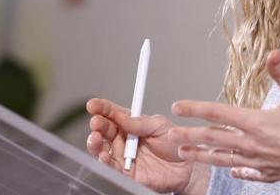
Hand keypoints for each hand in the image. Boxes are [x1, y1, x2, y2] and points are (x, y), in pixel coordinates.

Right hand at [85, 98, 203, 193]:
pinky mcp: (126, 173)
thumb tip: (120, 116)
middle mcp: (124, 140)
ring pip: (102, 150)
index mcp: (131, 124)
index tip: (93, 105)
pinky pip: (111, 168)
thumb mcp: (159, 125)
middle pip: (104, 131)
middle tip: (96, 122)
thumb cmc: (174, 144)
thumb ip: (140, 123)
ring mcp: (123, 156)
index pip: (113, 114)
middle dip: (98, 125)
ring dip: (96, 144)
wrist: (186, 167)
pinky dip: (104, 162)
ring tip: (96, 138)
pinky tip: (103, 156)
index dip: (102, 108)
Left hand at [167, 50, 279, 183]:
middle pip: (213, 139)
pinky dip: (234, 169)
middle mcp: (253, 144)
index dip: (196, 108)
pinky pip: (245, 173)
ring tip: (184, 153)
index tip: (178, 106)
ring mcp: (259, 162)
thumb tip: (272, 53)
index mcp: (257, 122)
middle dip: (189, 135)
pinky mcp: (268, 174)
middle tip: (170, 134)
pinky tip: (230, 169)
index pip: (218, 112)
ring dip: (201, 155)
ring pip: (223, 159)